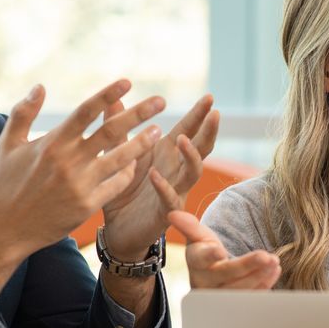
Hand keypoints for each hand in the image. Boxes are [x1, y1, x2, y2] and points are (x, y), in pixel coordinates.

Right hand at [0, 81, 163, 298]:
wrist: (6, 228)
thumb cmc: (5, 183)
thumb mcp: (8, 145)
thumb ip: (23, 113)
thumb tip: (40, 86)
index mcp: (52, 143)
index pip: (86, 112)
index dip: (108, 95)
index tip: (128, 82)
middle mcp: (68, 161)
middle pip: (111, 131)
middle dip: (138, 114)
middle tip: (161, 101)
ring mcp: (80, 185)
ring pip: (120, 159)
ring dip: (142, 143)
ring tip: (158, 131)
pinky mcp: (87, 206)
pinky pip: (116, 185)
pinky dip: (127, 172)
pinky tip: (136, 162)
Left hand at [101, 95, 220, 258]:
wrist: (118, 230)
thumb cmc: (122, 190)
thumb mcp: (118, 155)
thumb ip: (118, 129)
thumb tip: (113, 99)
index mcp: (167, 154)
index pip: (188, 130)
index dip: (199, 115)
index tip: (210, 97)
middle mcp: (176, 170)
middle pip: (200, 148)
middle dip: (208, 131)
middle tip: (215, 113)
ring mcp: (175, 191)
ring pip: (192, 172)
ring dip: (190, 156)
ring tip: (183, 140)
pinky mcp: (165, 212)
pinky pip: (169, 198)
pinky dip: (163, 186)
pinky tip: (155, 175)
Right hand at [167, 204, 279, 289]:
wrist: (211, 275)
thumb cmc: (204, 252)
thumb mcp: (198, 238)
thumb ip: (189, 225)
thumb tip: (172, 213)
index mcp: (196, 262)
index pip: (201, 259)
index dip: (210, 255)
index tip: (219, 251)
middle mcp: (205, 282)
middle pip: (226, 275)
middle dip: (247, 266)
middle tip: (266, 256)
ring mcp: (219, 296)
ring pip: (240, 289)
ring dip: (259, 277)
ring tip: (274, 261)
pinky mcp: (233, 304)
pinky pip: (250, 297)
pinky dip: (264, 285)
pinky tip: (274, 271)